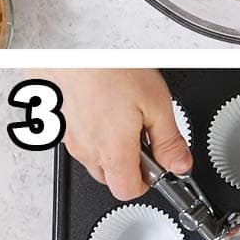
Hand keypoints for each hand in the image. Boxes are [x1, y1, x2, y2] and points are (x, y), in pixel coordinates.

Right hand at [40, 69, 191, 200]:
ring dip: (112, 148)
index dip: (148, 182)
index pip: (128, 191)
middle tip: (144, 134)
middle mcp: (86, 150)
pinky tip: (106, 107)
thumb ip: (169, 141)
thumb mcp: (156, 104)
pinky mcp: (58, 125)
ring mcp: (69, 138)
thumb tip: (180, 164)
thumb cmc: (110, 69)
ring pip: (95, 159)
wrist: (69, 48)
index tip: (159, 164)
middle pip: (111, 178)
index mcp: (113, 150)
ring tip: (125, 115)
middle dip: (131, 164)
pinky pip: (81, 140)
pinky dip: (95, 133)